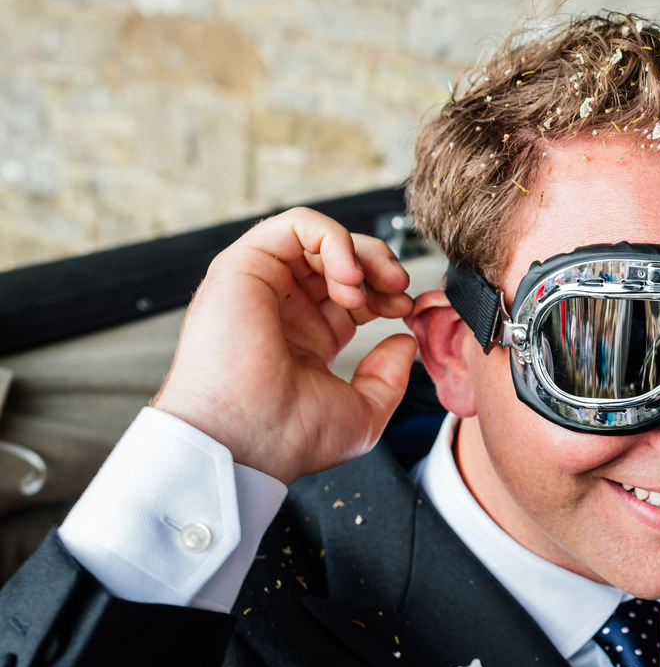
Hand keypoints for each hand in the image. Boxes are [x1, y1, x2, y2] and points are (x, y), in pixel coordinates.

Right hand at [152, 208, 417, 484]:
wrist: (245, 442)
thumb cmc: (291, 438)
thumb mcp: (363, 412)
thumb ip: (389, 377)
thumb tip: (403, 343)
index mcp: (308, 337)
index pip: (354, 293)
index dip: (387, 294)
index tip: (408, 311)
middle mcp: (283, 308)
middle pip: (340, 260)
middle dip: (381, 267)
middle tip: (401, 288)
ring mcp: (262, 285)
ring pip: (320, 238)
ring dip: (361, 253)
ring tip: (375, 286)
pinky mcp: (243, 266)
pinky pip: (294, 225)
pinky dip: (332, 238)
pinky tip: (349, 275)